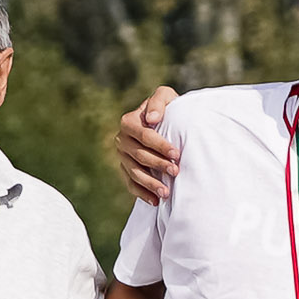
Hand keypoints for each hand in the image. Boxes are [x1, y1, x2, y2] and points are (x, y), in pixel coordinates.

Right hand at [112, 88, 180, 203]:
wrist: (167, 122)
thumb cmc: (168, 109)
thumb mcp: (166, 97)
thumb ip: (159, 102)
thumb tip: (152, 119)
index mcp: (129, 122)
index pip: (144, 136)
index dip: (160, 145)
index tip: (177, 154)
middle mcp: (122, 140)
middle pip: (139, 155)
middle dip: (158, 164)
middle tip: (176, 172)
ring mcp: (123, 156)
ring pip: (134, 172)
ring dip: (150, 183)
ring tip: (166, 193)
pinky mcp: (126, 169)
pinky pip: (131, 184)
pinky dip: (142, 194)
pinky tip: (155, 201)